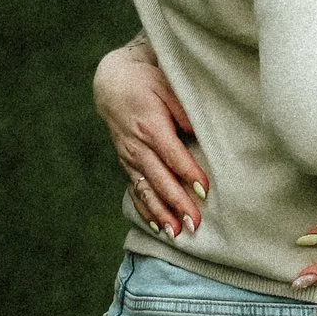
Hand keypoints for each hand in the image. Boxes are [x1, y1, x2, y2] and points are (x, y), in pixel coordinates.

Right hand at [93, 37, 205, 237]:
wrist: (112, 83)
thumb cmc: (147, 82)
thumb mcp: (167, 85)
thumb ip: (184, 109)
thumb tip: (199, 132)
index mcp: (149, 125)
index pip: (172, 154)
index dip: (188, 172)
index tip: (204, 190)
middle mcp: (136, 146)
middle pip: (158, 178)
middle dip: (176, 202)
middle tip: (194, 223)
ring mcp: (129, 157)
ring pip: (145, 190)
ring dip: (161, 213)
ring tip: (176, 233)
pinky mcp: (126, 164)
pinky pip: (135, 190)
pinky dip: (145, 210)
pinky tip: (157, 226)